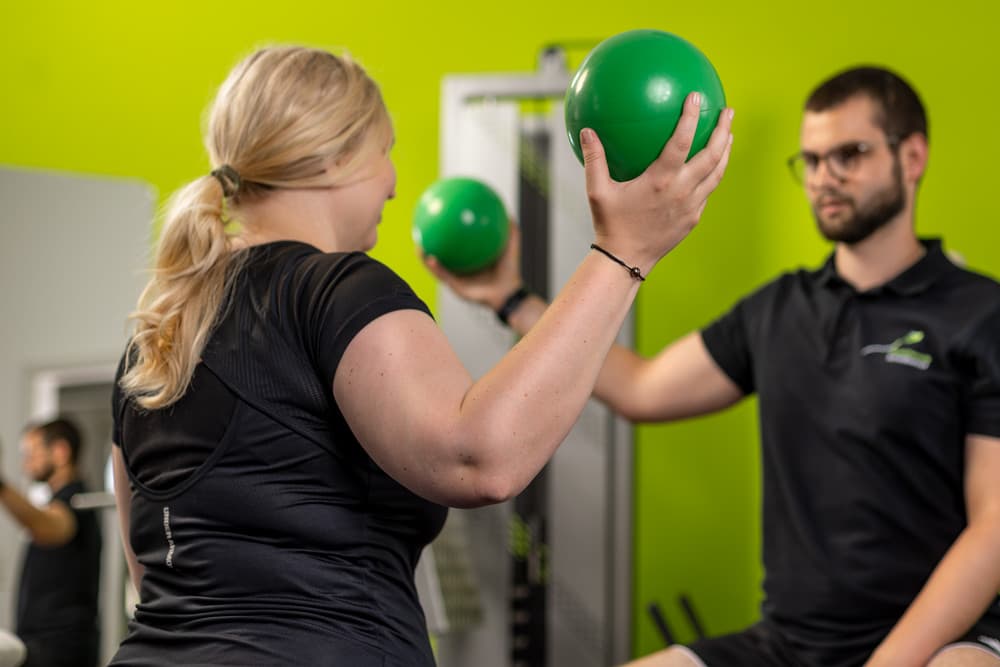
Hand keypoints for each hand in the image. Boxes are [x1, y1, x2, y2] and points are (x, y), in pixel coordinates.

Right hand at [422, 221, 523, 311]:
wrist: (508, 293)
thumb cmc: (510, 271)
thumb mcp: (510, 247)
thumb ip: (509, 230)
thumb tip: (507, 211)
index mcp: (470, 260)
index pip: (456, 245)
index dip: (448, 234)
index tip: (440, 220)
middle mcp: (462, 268)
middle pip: (443, 254)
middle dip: (431, 244)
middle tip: (422, 230)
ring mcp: (458, 278)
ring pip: (437, 267)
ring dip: (425, 258)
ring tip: (418, 246)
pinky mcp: (456, 287)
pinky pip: (443, 276)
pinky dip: (435, 268)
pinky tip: (430, 258)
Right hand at [582, 93, 733, 273]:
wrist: (626, 260)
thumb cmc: (610, 225)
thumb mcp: (597, 191)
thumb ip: (594, 159)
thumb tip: (586, 131)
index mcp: (660, 181)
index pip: (681, 142)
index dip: (691, 117)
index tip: (696, 97)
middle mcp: (681, 191)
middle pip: (711, 155)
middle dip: (723, 130)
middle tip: (727, 111)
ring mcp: (691, 206)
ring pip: (717, 173)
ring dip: (725, 151)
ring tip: (729, 134)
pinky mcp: (694, 218)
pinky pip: (708, 191)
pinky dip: (714, 173)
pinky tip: (712, 165)